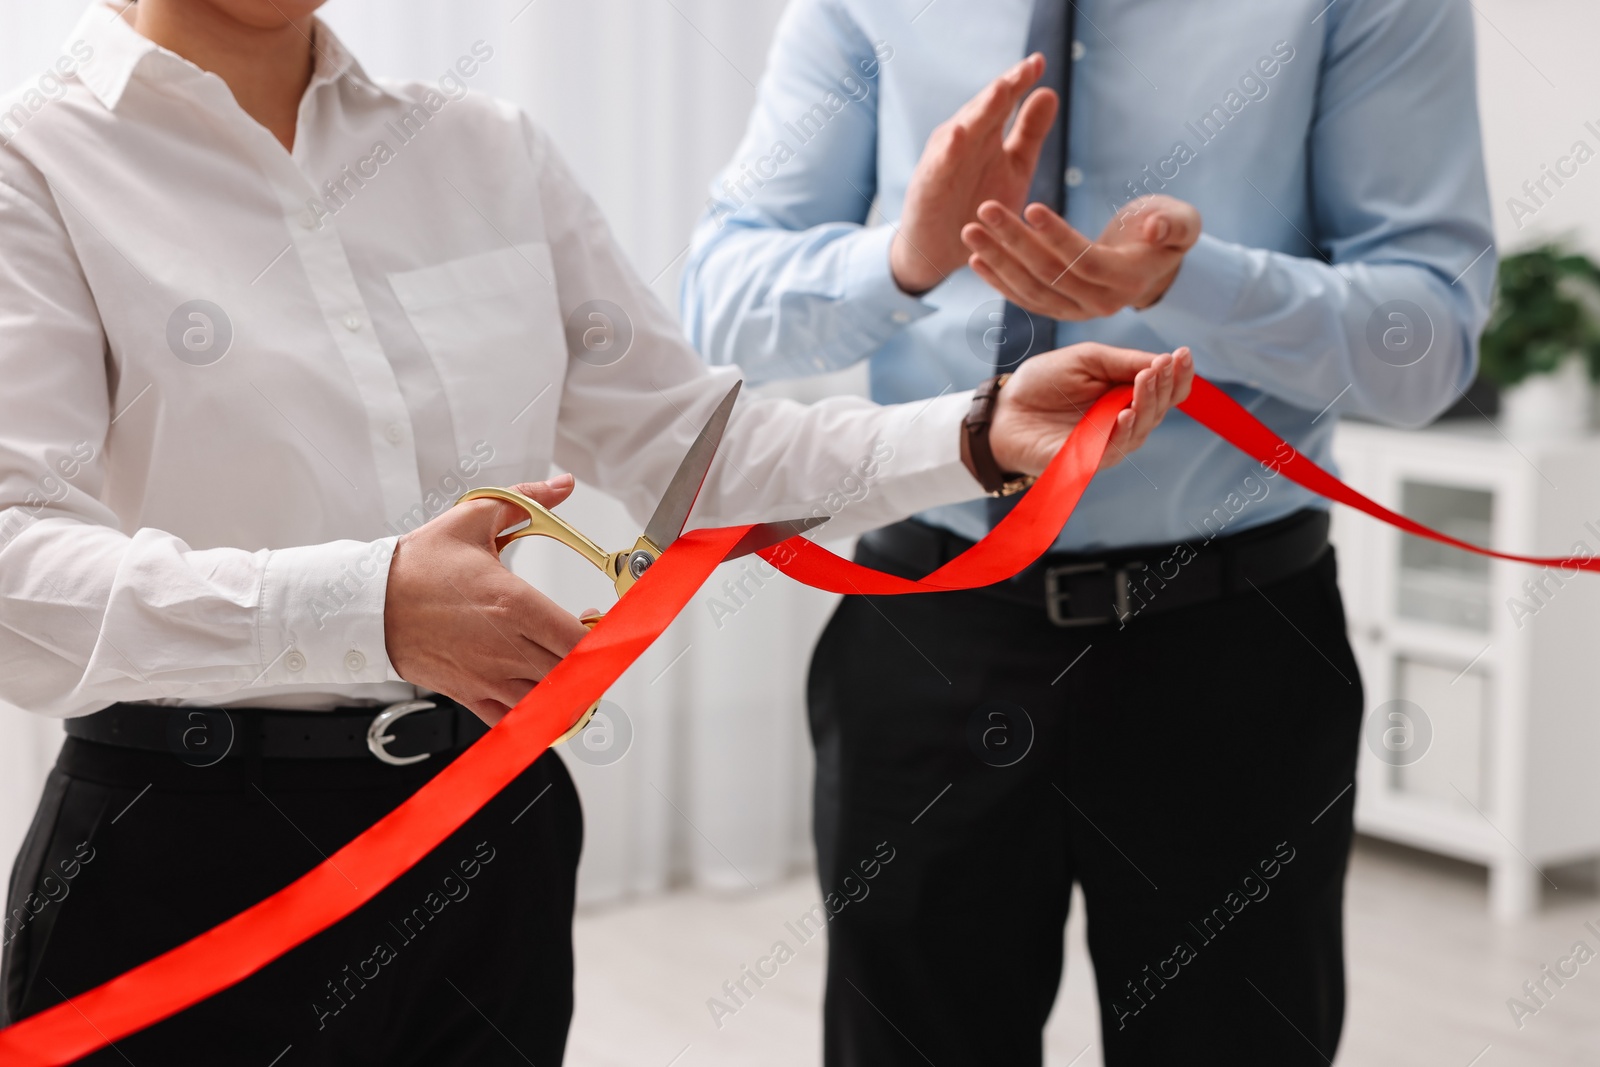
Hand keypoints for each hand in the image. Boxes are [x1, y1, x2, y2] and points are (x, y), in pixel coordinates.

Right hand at [384, 473, 590, 725]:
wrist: (367, 603)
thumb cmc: (416, 567)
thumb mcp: (472, 519)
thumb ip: (525, 500)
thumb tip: (562, 485)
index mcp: (514, 604)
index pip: (580, 638)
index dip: (603, 637)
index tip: (604, 624)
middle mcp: (506, 648)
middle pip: (574, 674)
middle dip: (592, 662)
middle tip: (589, 641)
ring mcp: (489, 678)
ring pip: (550, 704)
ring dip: (570, 690)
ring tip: (568, 666)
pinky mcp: (470, 695)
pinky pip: (516, 722)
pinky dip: (538, 716)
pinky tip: (542, 692)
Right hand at [890, 53, 1058, 294]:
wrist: (939, 250)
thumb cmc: (976, 205)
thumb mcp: (1013, 167)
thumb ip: (1030, 132)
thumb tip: (1049, 91)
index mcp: (985, 134)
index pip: (1004, 101)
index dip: (1021, 81)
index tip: (1041, 62)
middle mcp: (963, 141)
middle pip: (985, 109)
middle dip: (1005, 88)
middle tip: (1027, 68)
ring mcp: (944, 162)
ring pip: (964, 131)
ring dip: (980, 111)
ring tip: (1001, 90)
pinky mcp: (928, 188)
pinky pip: (939, 167)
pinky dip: (948, 151)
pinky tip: (958, 135)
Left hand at [962, 195, 1201, 319]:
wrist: (1152, 260)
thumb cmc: (1166, 229)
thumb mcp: (1182, 221)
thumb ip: (1174, 224)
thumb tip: (1156, 228)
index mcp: (1127, 281)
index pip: (1085, 261)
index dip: (1058, 237)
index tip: (1031, 206)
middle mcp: (1099, 304)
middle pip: (1050, 274)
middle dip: (1015, 241)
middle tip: (985, 209)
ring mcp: (1075, 310)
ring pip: (1031, 288)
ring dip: (998, 259)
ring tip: (970, 229)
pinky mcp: (1058, 308)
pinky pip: (1024, 298)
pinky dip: (998, 279)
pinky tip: (975, 258)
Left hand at [989, 345, 1193, 474]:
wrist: (1004, 411)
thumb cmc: (1043, 383)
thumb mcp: (1087, 359)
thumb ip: (1123, 361)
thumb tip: (1164, 360)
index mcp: (1126, 394)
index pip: (1164, 388)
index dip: (1178, 374)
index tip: (1183, 355)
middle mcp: (1123, 420)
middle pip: (1159, 408)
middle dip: (1164, 385)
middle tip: (1162, 365)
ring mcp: (1108, 442)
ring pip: (1142, 428)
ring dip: (1148, 403)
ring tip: (1147, 380)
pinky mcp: (1088, 460)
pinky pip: (1114, 449)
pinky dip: (1124, 431)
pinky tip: (1127, 412)